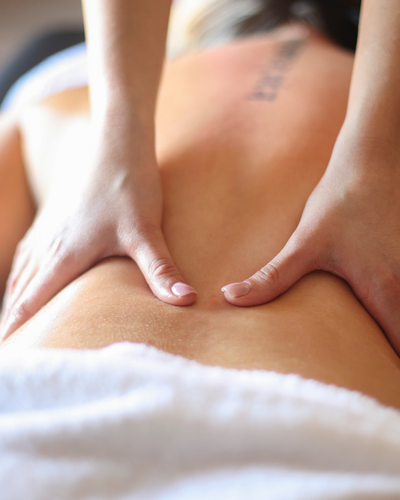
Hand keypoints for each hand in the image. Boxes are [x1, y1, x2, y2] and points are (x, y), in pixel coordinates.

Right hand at [0, 124, 196, 340]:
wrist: (118, 145)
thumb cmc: (130, 187)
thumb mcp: (146, 232)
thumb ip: (161, 269)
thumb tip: (185, 301)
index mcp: (65, 255)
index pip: (32, 301)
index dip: (16, 329)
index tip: (7, 354)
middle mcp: (50, 245)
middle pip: (21, 290)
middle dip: (13, 320)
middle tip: (11, 348)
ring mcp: (50, 230)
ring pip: (23, 272)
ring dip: (16, 297)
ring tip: (12, 323)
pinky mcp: (58, 218)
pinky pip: (29, 253)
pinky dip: (21, 274)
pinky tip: (23, 277)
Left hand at [221, 128, 399, 354]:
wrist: (374, 158)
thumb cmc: (341, 200)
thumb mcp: (305, 243)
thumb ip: (271, 278)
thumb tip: (229, 299)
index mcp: (385, 290)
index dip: (390, 375)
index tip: (376, 390)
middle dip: (391, 360)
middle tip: (374, 376)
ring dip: (394, 329)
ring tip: (377, 353)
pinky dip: (396, 306)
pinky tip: (383, 309)